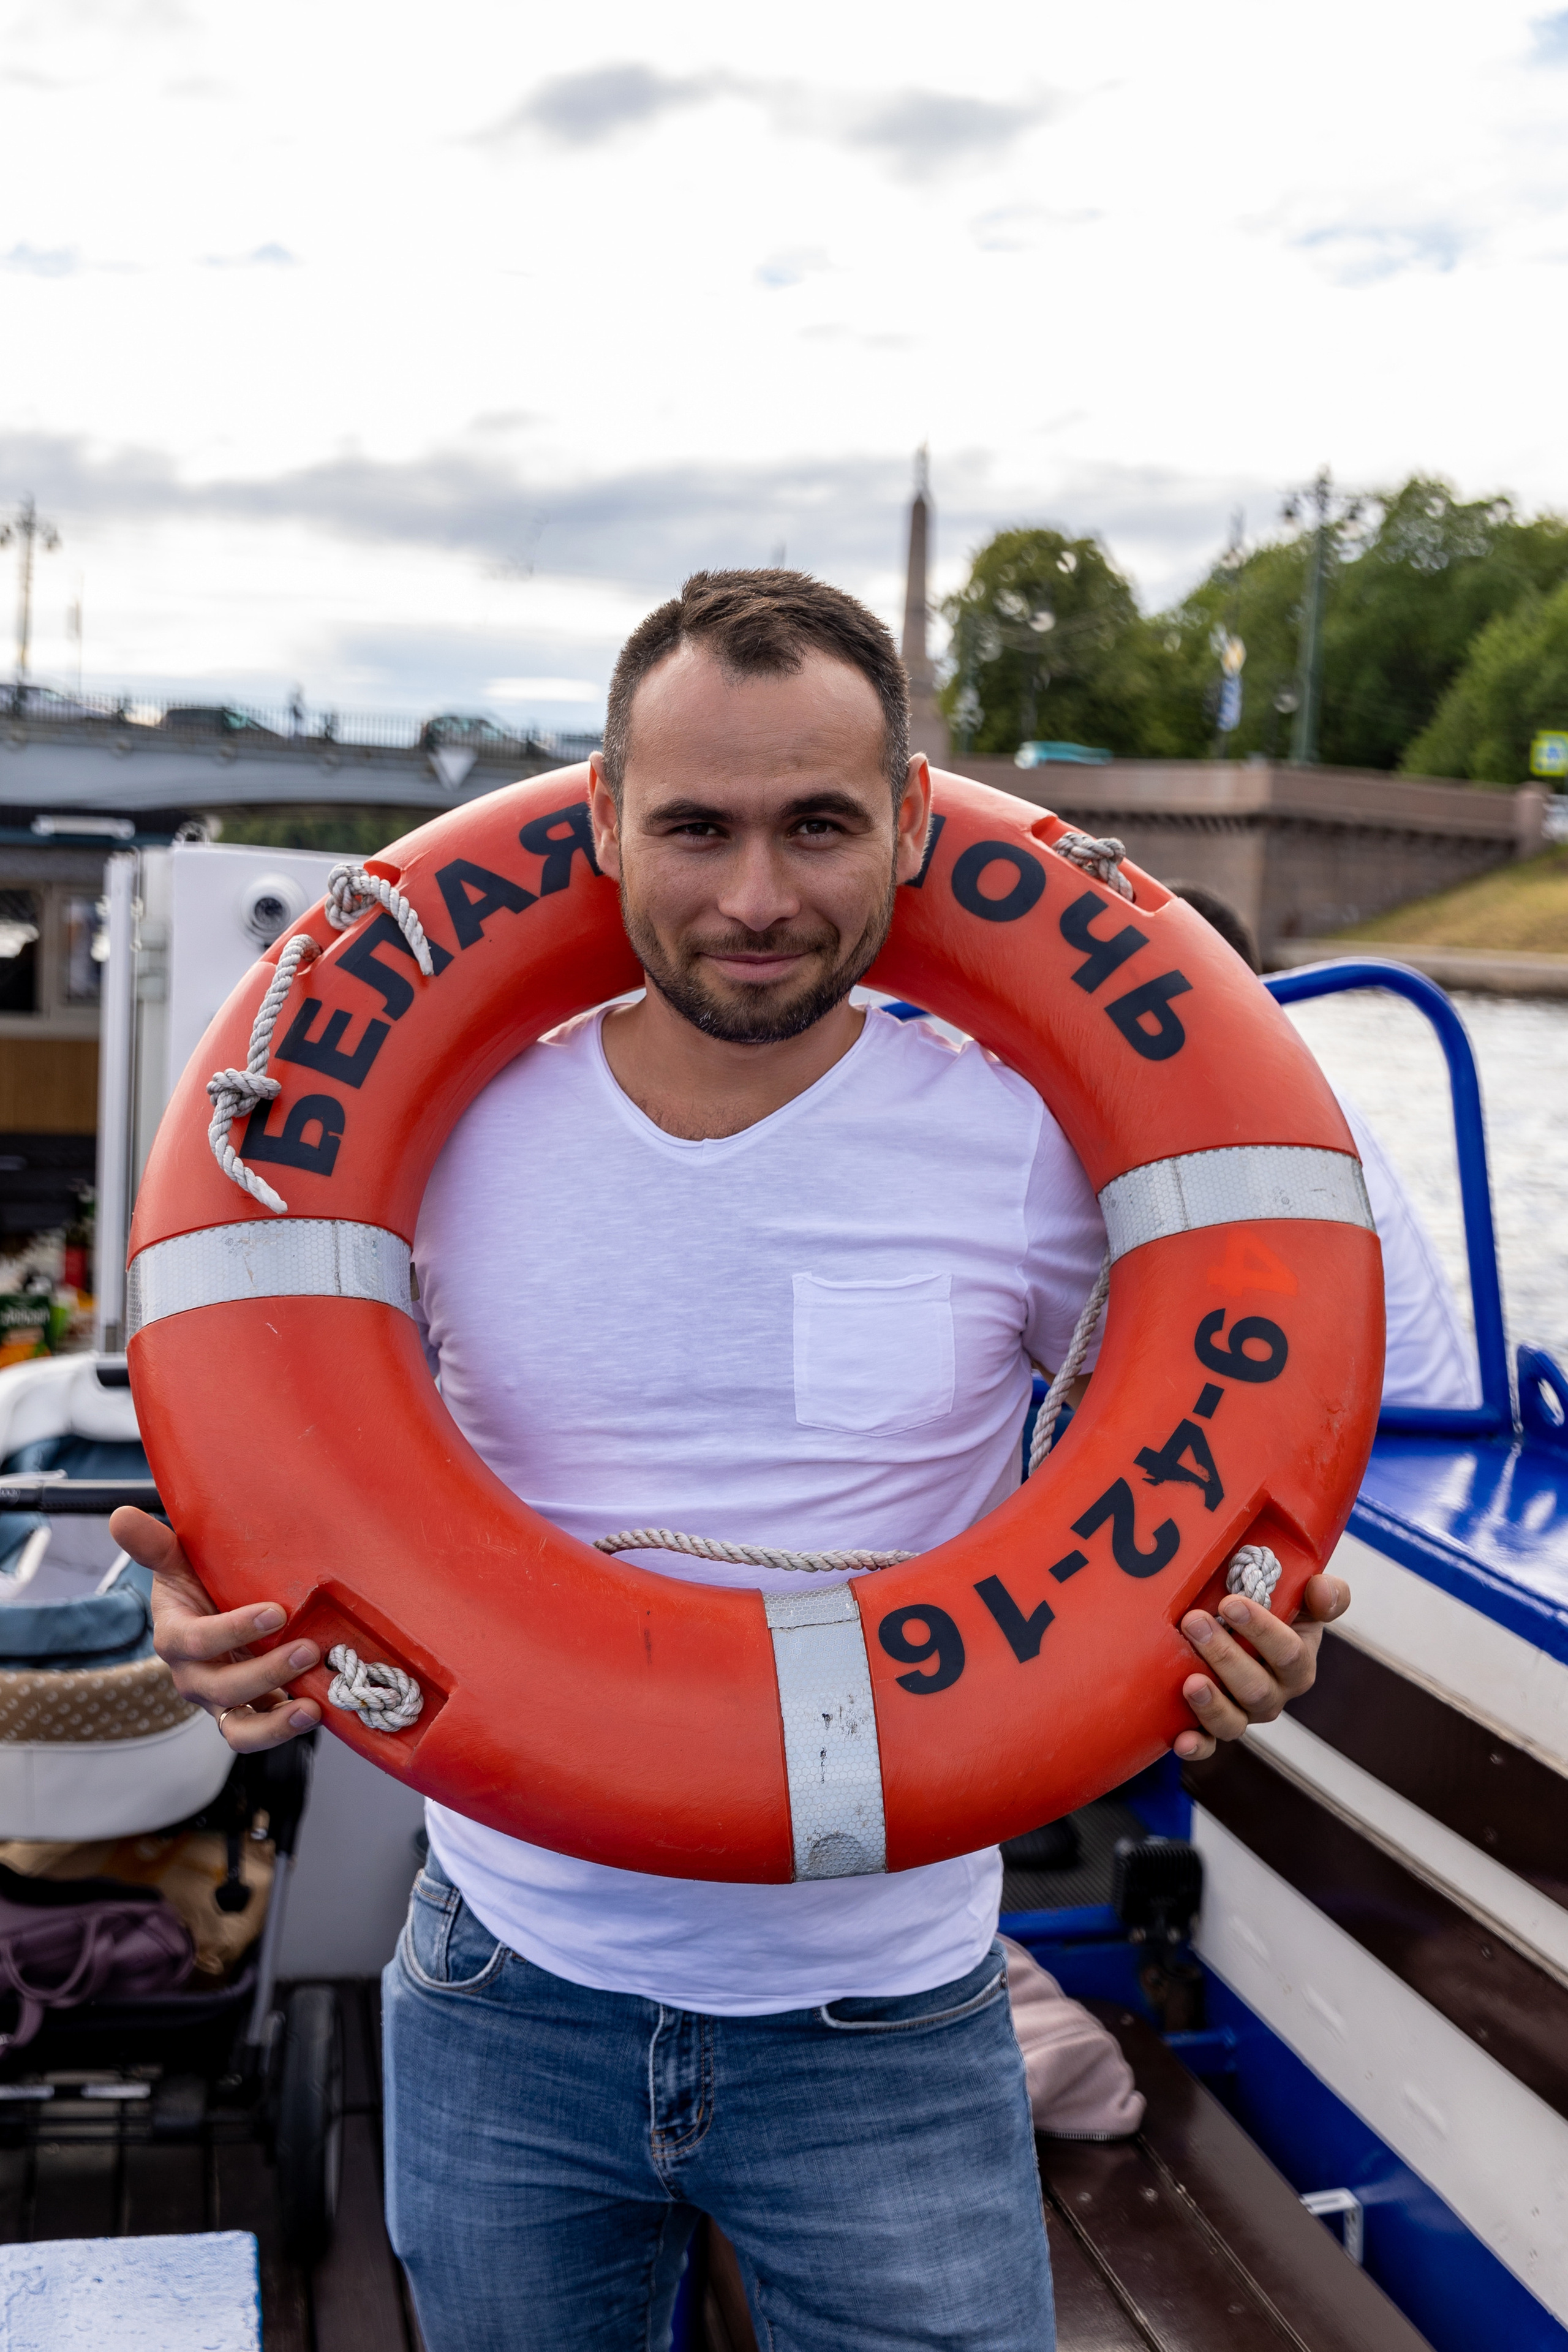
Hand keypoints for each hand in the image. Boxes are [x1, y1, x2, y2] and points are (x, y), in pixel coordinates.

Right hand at [109, 1506, 321, 1753]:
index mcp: (174, 1636)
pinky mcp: (244, 1716)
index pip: (196, 1641)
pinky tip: (316, 1714)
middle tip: (310, 1650)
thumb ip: (154, 1544)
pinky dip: (284, 1730)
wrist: (211, 1613)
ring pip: (239, 1727)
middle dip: (266, 1672)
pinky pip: (257, 1734)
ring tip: (312, 1706)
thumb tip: (120, 1516)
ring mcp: (218, 1700)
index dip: (234, 1631)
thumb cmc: (197, 1584)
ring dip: (276, 1722)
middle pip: (222, 1687)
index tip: (277, 1613)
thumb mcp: (177, 1562)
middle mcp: (193, 1675)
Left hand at [1172, 1570, 1349, 1762]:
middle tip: (1194, 1623)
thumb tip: (1320, 1590)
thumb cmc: (1273, 1611)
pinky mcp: (1214, 1727)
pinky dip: (1197, 1746)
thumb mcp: (1303, 1598)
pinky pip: (1209, 1744)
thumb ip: (1325, 1593)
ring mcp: (1244, 1714)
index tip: (1230, 1603)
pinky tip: (1182, 1741)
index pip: (1288, 1654)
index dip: (1261, 1630)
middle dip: (1224, 1656)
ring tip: (1190, 1682)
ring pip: (1234, 1722)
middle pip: (1256, 1689)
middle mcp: (1273, 1695)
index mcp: (1298, 1664)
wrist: (1240, 1631)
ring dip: (1212, 1705)